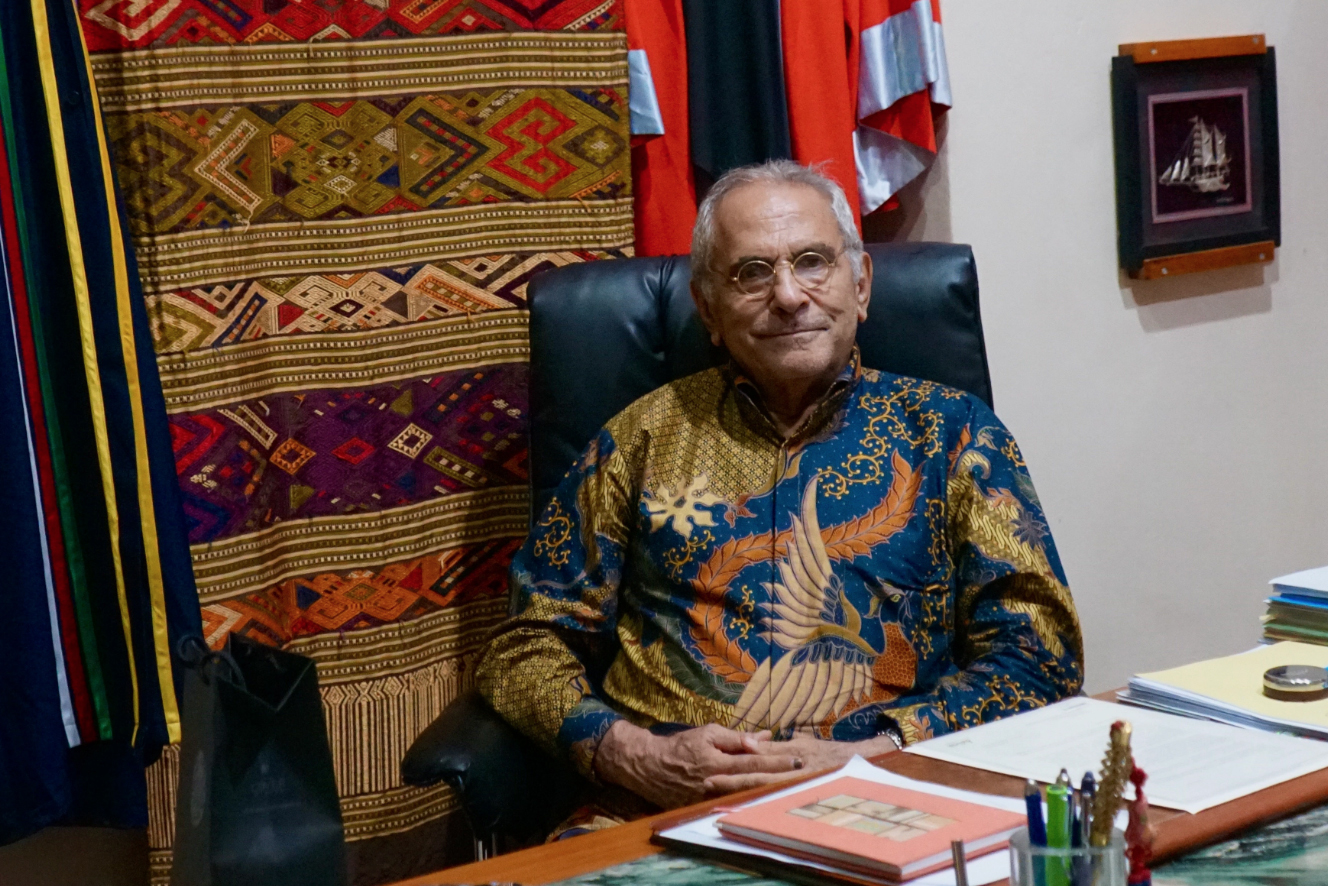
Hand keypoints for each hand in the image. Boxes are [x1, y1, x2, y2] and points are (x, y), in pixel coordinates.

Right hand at [593, 721, 801, 808]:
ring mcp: (712, 799)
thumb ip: (735, 738)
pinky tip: (766, 795)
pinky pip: (733, 802)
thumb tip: (761, 739)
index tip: (797, 761)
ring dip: (770, 790)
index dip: (776, 762)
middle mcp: (717, 784)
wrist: (649, 767)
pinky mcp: (706, 808)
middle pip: (755, 783)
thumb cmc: (680, 746)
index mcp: (718, 763)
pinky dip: (751, 798)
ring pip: (747, 795)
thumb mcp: (706, 733)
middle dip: (780, 779)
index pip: (754, 762)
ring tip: (791, 785)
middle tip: (802, 775)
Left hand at [702, 733, 901, 795]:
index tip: (711, 771)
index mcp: (791, 758)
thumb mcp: (803, 744)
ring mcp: (798, 787)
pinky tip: (742, 807)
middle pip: (756, 780)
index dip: (733, 768)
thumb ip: (779, 747)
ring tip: (716, 796)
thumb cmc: (829, 752)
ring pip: (763, 792)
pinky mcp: (802, 795)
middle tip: (706, 784)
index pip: (757, 763)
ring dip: (739, 794)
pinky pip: (776, 800)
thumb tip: (753, 745)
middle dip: (730, 783)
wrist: (862, 763)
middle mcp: (793, 774)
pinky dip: (758, 803)